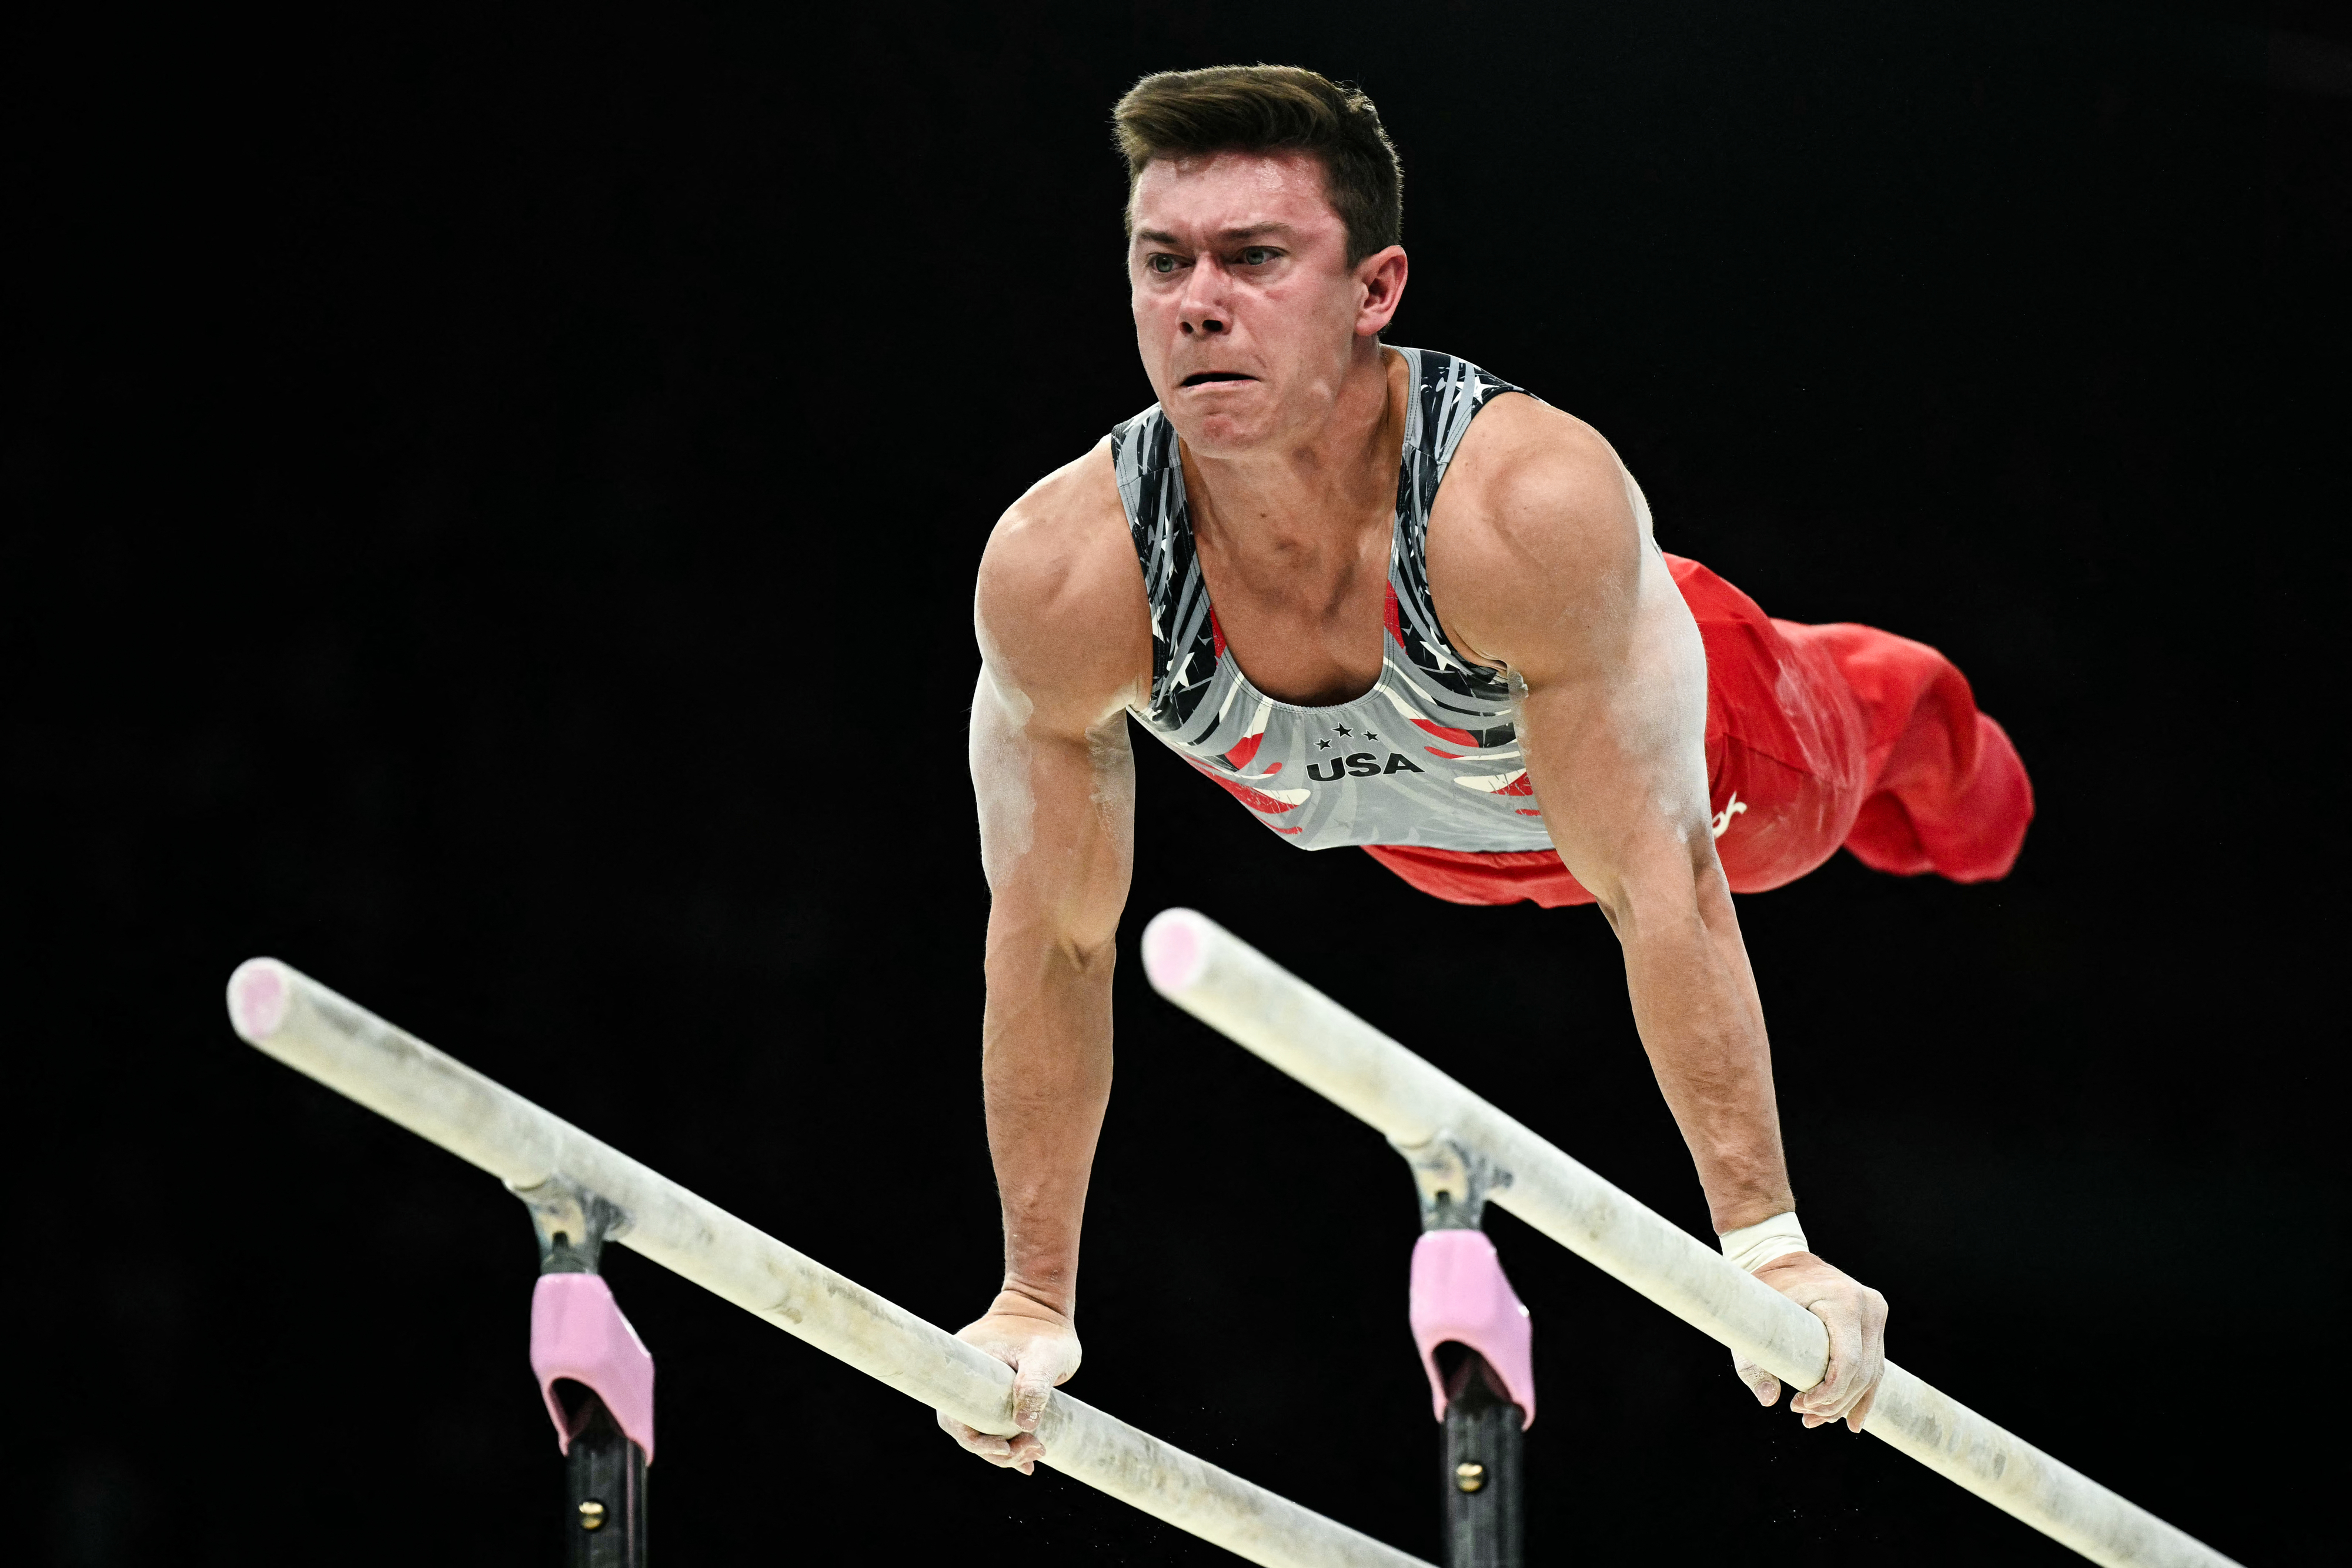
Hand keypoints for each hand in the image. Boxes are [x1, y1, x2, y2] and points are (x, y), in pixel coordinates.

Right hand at [936, 1290, 1082, 1474]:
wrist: (1044, 1306)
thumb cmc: (1046, 1328)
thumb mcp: (1045, 1355)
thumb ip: (1034, 1384)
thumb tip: (1023, 1426)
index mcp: (967, 1372)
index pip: (957, 1419)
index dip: (976, 1442)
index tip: (1005, 1449)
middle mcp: (966, 1383)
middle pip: (968, 1430)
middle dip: (997, 1451)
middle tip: (1033, 1452)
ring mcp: (978, 1388)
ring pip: (982, 1430)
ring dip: (1006, 1450)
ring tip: (1036, 1454)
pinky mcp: (993, 1393)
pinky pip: (993, 1423)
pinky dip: (1009, 1441)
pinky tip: (1028, 1456)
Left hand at [1731, 1252, 1886, 1432]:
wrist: (1777, 1255)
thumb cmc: (1762, 1289)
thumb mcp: (1751, 1322)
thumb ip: (1754, 1362)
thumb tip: (1768, 1401)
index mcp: (1842, 1301)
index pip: (1847, 1362)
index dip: (1828, 1394)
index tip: (1799, 1406)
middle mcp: (1866, 1304)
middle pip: (1862, 1372)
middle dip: (1836, 1403)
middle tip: (1805, 1419)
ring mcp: (1874, 1311)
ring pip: (1871, 1372)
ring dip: (1847, 1403)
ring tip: (1818, 1421)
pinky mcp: (1873, 1318)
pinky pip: (1874, 1363)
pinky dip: (1862, 1392)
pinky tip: (1851, 1419)